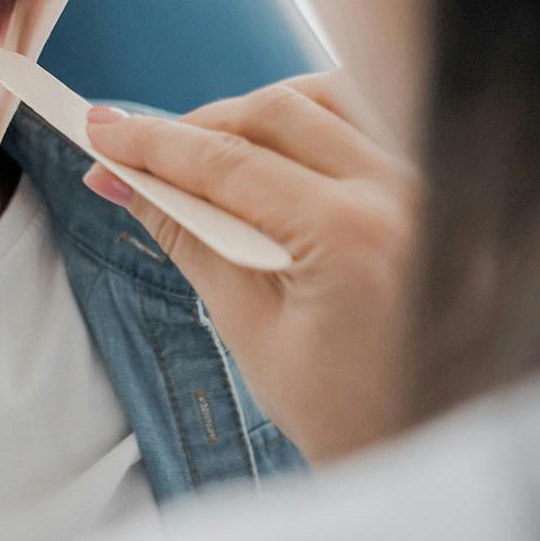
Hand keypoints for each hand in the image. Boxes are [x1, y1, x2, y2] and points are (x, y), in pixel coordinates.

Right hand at [82, 70, 422, 462]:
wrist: (434, 445)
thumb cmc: (347, 410)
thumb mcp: (249, 330)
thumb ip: (188, 239)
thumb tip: (125, 181)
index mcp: (354, 237)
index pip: (230, 162)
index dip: (154, 144)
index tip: (102, 134)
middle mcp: (402, 192)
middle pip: (273, 111)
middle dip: (195, 125)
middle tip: (136, 148)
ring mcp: (430, 182)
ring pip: (323, 95)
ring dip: (255, 111)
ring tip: (204, 150)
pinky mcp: (437, 184)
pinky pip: (367, 117)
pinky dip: (311, 115)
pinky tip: (276, 148)